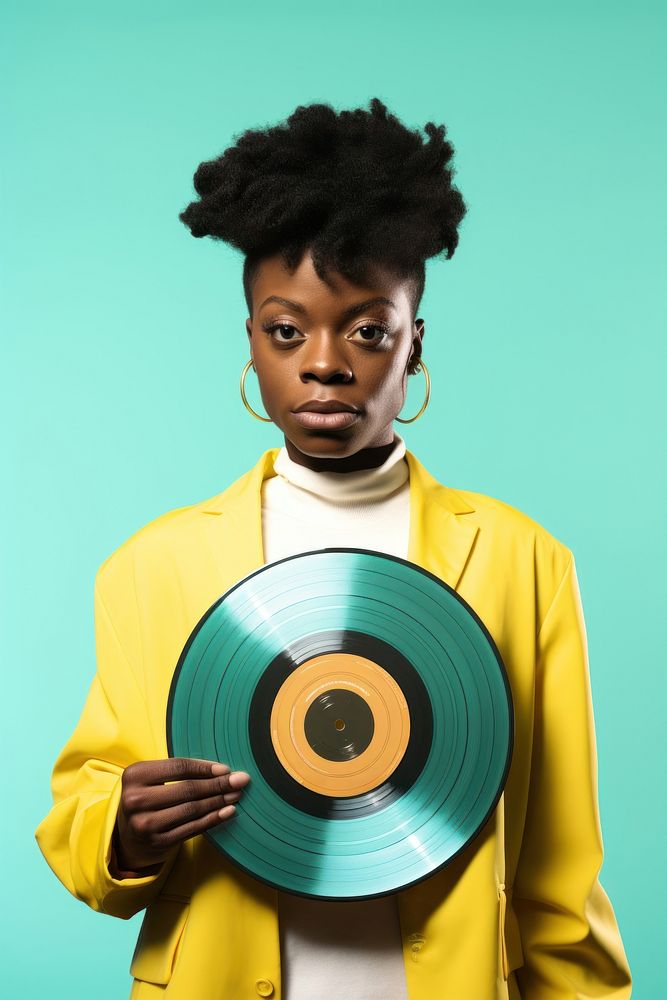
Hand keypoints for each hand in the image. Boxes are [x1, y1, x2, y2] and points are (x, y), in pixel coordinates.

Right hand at [110, 757, 250, 876]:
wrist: (127, 835)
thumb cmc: (147, 797)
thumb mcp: (152, 778)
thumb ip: (180, 771)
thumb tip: (224, 771)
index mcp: (135, 775)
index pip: (179, 767)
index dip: (205, 768)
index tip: (226, 769)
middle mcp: (136, 800)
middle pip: (188, 789)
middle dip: (219, 784)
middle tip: (241, 780)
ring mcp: (146, 824)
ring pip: (193, 809)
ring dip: (219, 801)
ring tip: (236, 794)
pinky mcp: (158, 842)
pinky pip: (193, 828)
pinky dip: (213, 819)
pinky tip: (228, 811)